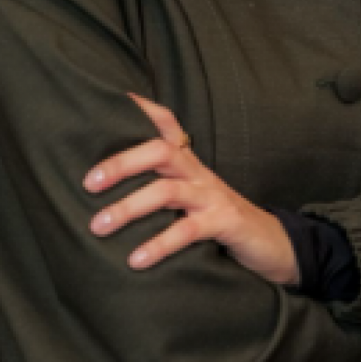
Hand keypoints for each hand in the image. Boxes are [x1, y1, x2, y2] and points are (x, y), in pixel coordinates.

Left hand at [81, 92, 299, 284]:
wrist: (272, 243)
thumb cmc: (219, 220)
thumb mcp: (190, 197)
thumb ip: (159, 188)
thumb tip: (105, 194)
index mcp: (188, 163)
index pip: (166, 125)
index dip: (140, 110)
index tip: (110, 102)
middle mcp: (198, 172)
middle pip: (159, 150)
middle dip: (121, 163)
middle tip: (88, 183)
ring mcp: (212, 195)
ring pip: (167, 190)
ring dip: (129, 207)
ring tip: (99, 226)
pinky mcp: (224, 222)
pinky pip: (187, 230)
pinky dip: (159, 244)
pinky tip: (137, 259)